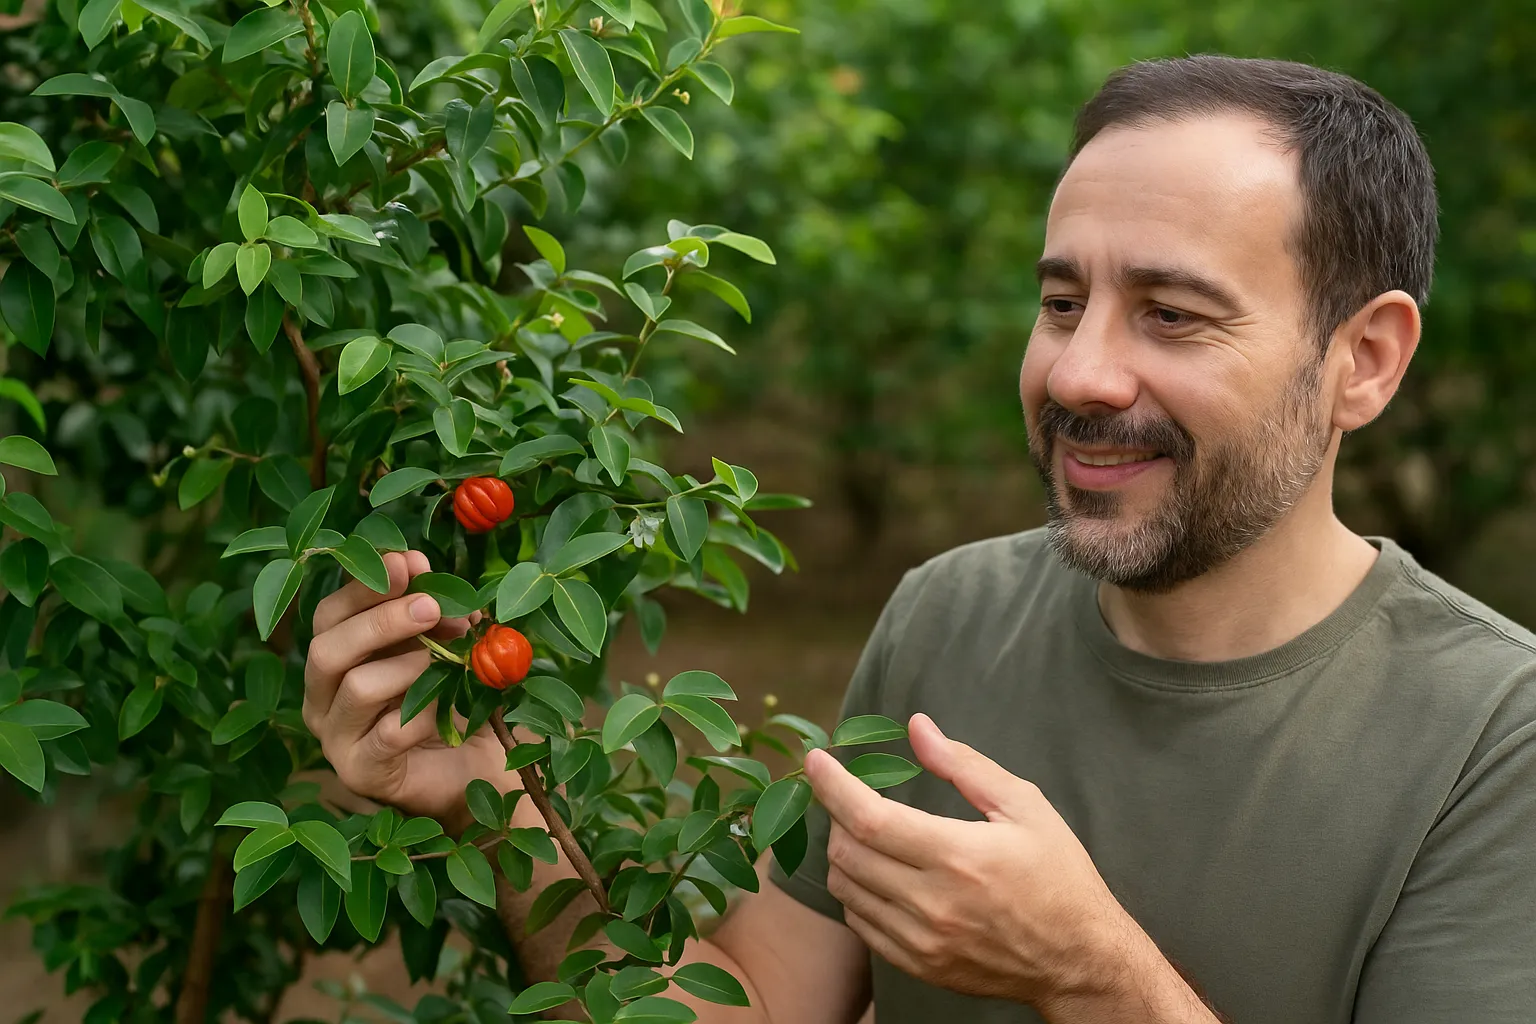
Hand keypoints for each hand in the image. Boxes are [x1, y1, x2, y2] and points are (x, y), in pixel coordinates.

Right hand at [303, 550, 503, 827]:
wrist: (478, 762)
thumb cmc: (453, 694)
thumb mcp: (443, 640)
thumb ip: (427, 604)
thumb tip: (413, 559)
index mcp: (334, 659)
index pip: (328, 614)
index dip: (366, 586)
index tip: (409, 563)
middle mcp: (321, 698)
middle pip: (327, 649)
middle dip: (382, 620)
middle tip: (431, 606)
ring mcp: (335, 739)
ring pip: (356, 688)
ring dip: (409, 666)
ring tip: (447, 660)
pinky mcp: (361, 772)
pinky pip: (387, 734)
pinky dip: (423, 713)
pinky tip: (448, 705)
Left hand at [806, 713, 1191, 1015]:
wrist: (1079, 960)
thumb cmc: (1059, 875)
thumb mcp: (1024, 805)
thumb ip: (964, 765)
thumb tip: (916, 727)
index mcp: (958, 856)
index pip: (868, 818)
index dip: (832, 785)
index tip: (815, 760)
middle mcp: (932, 903)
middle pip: (847, 852)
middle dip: (835, 813)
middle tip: (849, 792)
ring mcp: (922, 941)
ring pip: (846, 889)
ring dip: (842, 851)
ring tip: (864, 830)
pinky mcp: (920, 965)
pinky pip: (861, 924)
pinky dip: (856, 891)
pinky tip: (878, 871)